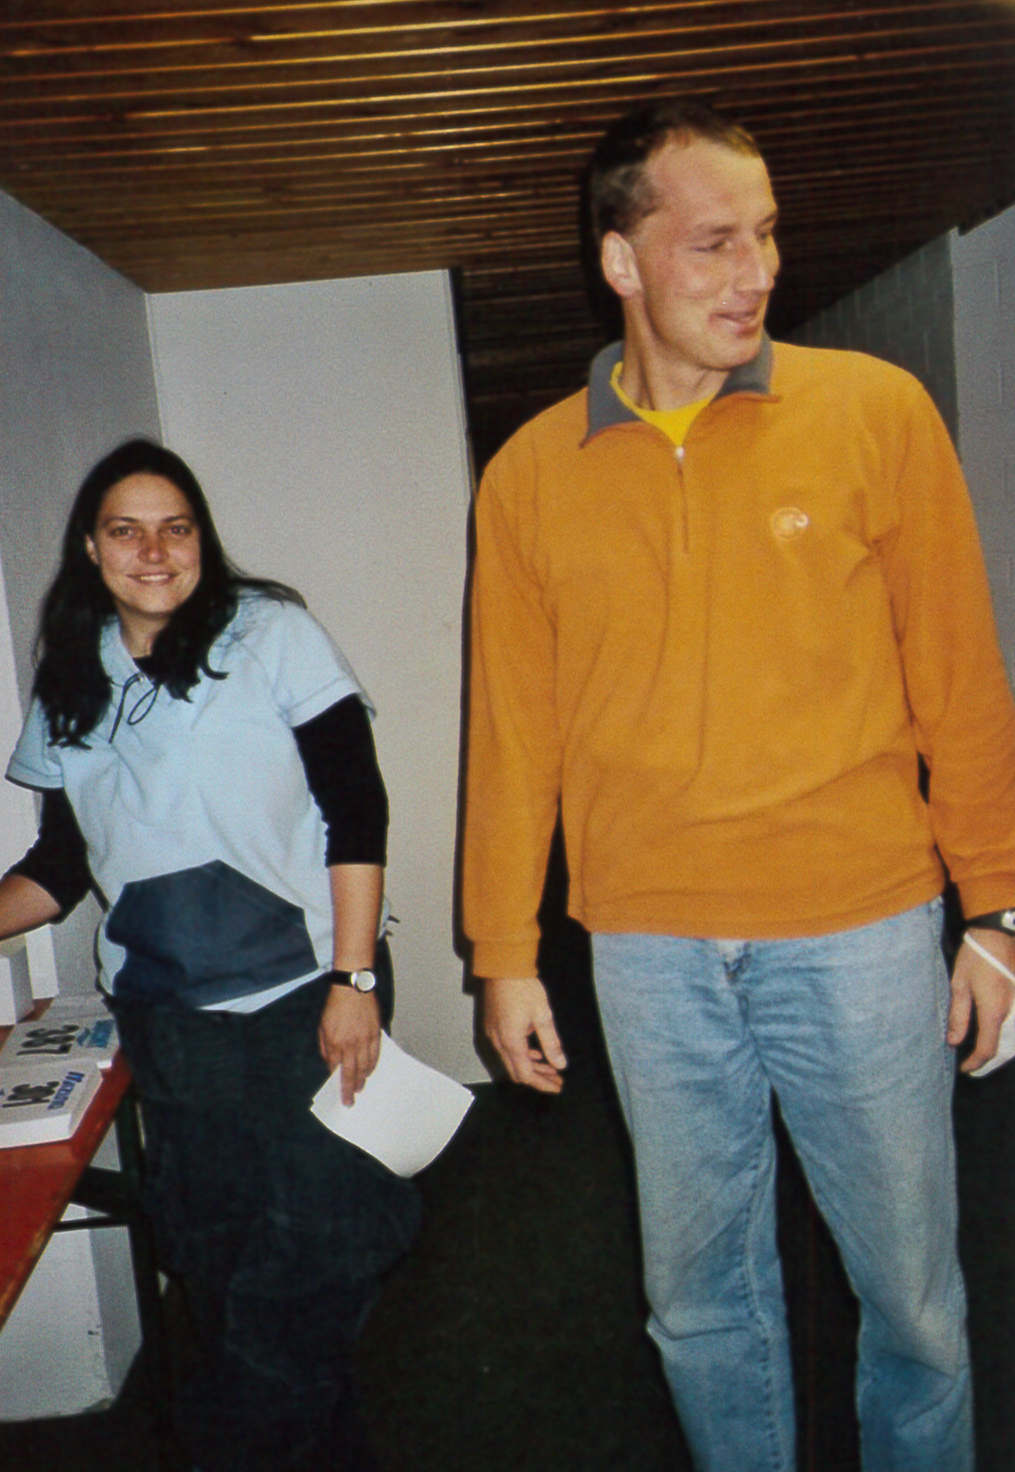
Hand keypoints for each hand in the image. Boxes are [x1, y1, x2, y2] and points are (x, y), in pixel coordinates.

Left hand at [318, 984, 381, 1104]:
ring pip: (365, 1066)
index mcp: (335, 1043)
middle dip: (350, 1089)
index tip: (339, 1093)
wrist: (353, 988)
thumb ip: (325, 1047)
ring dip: (362, 1079)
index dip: (337, 1083)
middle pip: (351, 1073)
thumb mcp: (322, 1026)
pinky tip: (369, 1071)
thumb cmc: (335, 1005)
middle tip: (351, 1101)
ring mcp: (364, 1040)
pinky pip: (375, 1055)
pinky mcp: (375, 1034)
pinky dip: (373, 1066)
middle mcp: (350, 1044)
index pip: (335, 1069)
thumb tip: (330, 1064)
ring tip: (360, 1088)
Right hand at [483, 976, 566, 1093]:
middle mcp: (498, 1042)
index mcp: (511, 1042)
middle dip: (538, 1078)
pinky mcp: (492, 1026)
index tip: (558, 1086)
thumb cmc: (524, 988)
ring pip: (511, 1061)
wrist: (502, 967)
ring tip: (550, 1067)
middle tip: (557, 1079)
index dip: (543, 1084)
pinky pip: (506, 1050)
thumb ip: (551, 1043)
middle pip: (517, 1072)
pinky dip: (521, 1056)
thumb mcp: (543, 1015)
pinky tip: (535, 1053)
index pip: (526, 1075)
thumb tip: (560, 1065)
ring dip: (530, 1067)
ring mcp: (493, 1035)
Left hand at [948, 929, 1014, 1072]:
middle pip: (1003, 1047)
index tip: (964, 1068)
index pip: (987, 1049)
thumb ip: (958, 1016)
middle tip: (971, 1065)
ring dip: (998, 1048)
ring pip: (1012, 1038)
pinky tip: (993, 1033)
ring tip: (980, 1053)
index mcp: (993, 1012)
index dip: (976, 1062)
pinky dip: (1006, 1035)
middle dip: (988, 1060)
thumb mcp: (959, 985)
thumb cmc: (975, 957)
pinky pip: (1014, 1024)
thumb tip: (954, 1041)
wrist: (998, 933)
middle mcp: (1011, 1013)